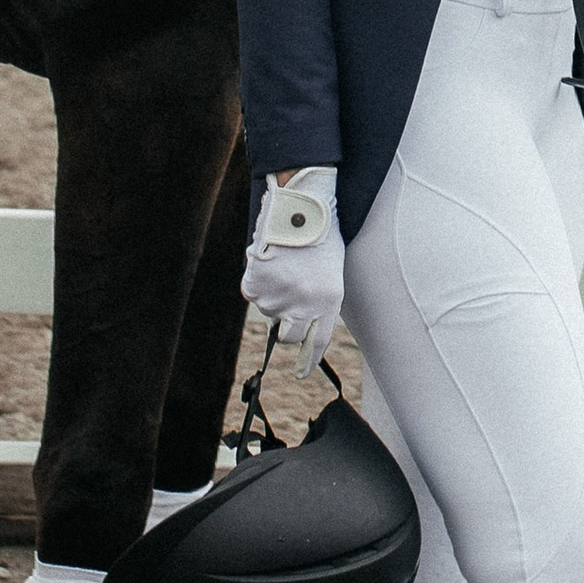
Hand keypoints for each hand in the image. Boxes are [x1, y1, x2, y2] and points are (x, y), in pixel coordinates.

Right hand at [242, 166, 344, 368]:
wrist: (300, 208)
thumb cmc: (320, 234)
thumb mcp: (330, 271)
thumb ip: (318, 300)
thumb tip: (298, 323)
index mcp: (329, 302)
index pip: (317, 343)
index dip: (307, 362)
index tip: (301, 373)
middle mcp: (305, 306)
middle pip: (289, 336)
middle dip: (286, 328)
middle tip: (287, 307)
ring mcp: (279, 298)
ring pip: (269, 311)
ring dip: (274, 295)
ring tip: (284, 266)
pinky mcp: (257, 287)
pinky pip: (253, 292)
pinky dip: (258, 280)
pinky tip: (270, 260)